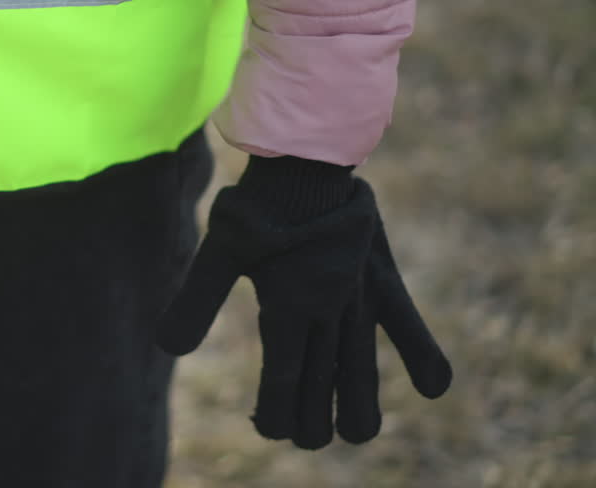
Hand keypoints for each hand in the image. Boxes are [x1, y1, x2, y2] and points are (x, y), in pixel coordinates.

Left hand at [156, 159, 451, 448]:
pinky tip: (433, 389)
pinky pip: (403, 320)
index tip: (267, 428)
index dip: (276, 410)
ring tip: (358, 434)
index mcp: (286, 307)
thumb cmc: (255, 203)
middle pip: (321, 380)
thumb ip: (195, 300)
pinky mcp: (377, 274)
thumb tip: (165, 348)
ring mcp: (355, 294)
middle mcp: (325, 308)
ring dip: (359, 402)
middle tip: (307, 440)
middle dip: (313, 416)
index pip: (283, 379)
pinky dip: (421, 353)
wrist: (304, 158)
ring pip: (360, 362)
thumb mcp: (218, 250)